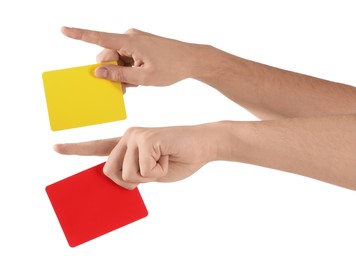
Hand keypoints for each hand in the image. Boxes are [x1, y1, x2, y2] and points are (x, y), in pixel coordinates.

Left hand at [54, 123, 220, 188]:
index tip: (56, 147)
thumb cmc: (178, 159)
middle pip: (109, 172)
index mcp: (127, 145)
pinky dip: (159, 170)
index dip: (77, 148)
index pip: (98, 147)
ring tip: (164, 160)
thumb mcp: (152, 173)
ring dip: (150, 176)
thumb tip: (117, 181)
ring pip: (127, 175)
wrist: (203, 145)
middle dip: (132, 181)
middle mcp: (127, 136)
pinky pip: (144, 170)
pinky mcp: (146, 137)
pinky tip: (168, 156)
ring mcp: (135, 135)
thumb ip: (133, 175)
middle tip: (154, 169)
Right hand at [61, 27, 203, 90]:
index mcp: (129, 42)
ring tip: (136, 84)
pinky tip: (140, 78)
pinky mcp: (140, 46)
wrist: (191, 60)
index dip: (79, 35)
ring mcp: (135, 41)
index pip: (99, 38)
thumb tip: (97, 72)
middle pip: (108, 56)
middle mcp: (129, 38)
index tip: (63, 30)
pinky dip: (129, 69)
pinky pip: (127, 58)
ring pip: (117, 59)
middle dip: (111, 72)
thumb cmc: (170, 68)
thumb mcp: (144, 78)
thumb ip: (119, 75)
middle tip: (123, 88)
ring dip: (122, 73)